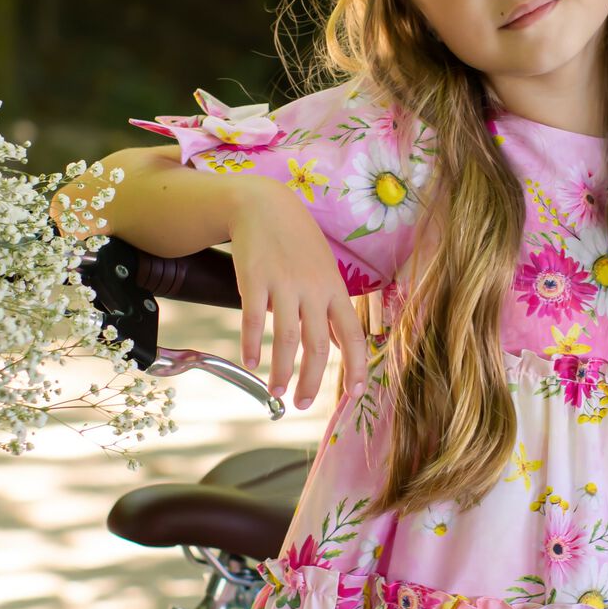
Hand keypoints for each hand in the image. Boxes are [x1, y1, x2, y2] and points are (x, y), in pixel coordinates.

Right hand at [227, 179, 369, 408]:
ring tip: (276, 392)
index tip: (355, 393)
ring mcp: (284, 284)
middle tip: (303, 403)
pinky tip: (251, 363)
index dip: (356, 366)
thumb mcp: (324, 270)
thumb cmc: (297, 242)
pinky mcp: (255, 279)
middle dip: (312, 381)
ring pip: (287, 339)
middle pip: (317, 346)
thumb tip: (338, 344)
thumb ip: (330, 308)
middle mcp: (313, 289)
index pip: (353, 334)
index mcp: (334, 290)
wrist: (264, 205)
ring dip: (281, 371)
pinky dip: (252, 344)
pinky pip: (254, 319)